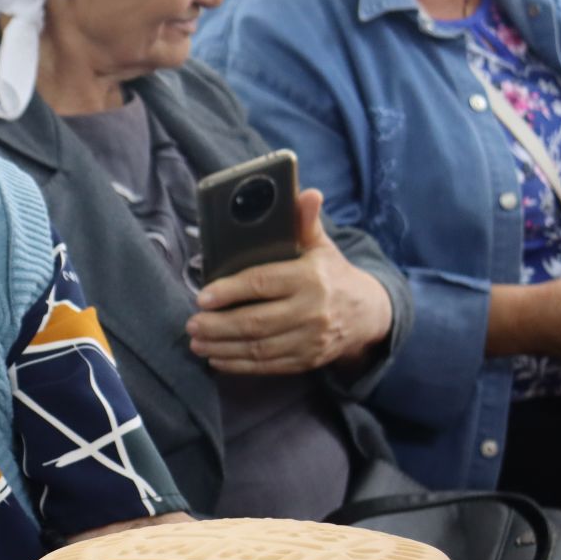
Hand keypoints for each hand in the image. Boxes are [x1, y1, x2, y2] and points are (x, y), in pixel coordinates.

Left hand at [188, 189, 392, 374]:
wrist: (368, 314)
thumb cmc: (333, 275)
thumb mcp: (322, 247)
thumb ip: (306, 223)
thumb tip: (306, 193)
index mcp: (311, 278)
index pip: (263, 283)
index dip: (230, 291)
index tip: (202, 297)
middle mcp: (311, 311)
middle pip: (256, 321)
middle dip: (218, 325)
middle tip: (192, 323)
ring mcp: (310, 339)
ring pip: (258, 347)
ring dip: (222, 346)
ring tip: (196, 342)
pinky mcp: (307, 360)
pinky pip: (268, 366)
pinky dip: (239, 364)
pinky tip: (217, 358)